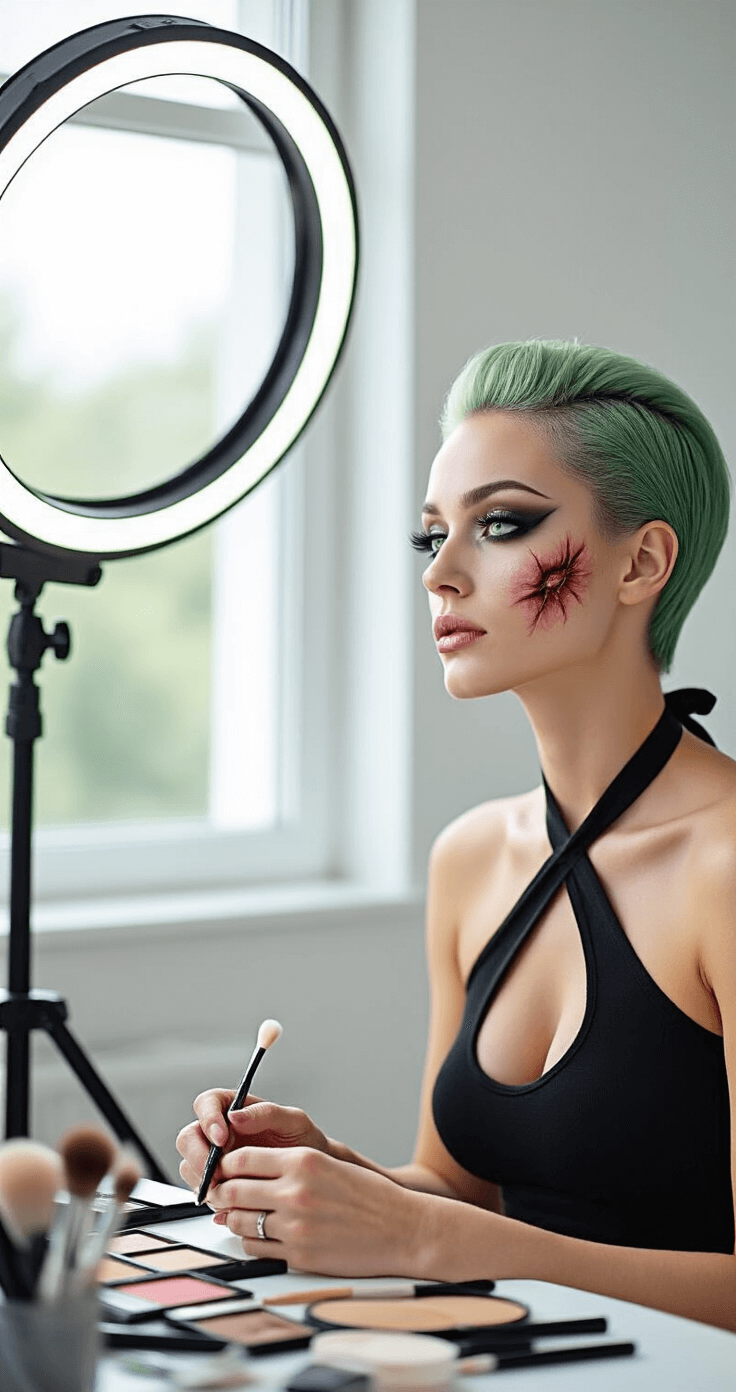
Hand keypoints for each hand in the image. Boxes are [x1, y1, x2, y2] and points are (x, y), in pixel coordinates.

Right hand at [176, 1091, 330, 1196]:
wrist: (308, 1173)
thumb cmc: (301, 1140)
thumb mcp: (292, 1121)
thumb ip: (265, 1113)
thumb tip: (236, 1116)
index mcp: (231, 1107)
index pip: (205, 1104)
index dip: (208, 1120)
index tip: (221, 1137)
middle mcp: (217, 1131)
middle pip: (188, 1138)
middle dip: (198, 1156)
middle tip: (218, 1172)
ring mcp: (213, 1159)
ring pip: (189, 1167)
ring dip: (203, 1180)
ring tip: (229, 1188)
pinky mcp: (216, 1183)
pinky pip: (201, 1190)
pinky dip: (212, 1197)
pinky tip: (233, 1201)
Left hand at [206, 1144, 429, 1275]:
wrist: (402, 1229)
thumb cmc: (368, 1195)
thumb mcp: (327, 1165)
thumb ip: (285, 1168)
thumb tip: (242, 1175)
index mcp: (303, 1161)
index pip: (242, 1159)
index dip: (225, 1166)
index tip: (223, 1171)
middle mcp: (295, 1192)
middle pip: (234, 1190)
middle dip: (221, 1194)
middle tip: (218, 1196)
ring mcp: (296, 1226)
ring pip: (240, 1222)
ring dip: (234, 1220)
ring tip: (240, 1217)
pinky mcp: (299, 1255)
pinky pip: (257, 1249)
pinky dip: (252, 1244)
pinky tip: (261, 1237)